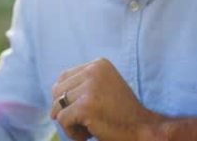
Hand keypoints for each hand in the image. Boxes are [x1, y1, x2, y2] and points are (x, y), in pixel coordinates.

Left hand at [50, 58, 166, 140]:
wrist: (143, 130)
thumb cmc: (121, 113)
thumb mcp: (103, 88)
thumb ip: (82, 84)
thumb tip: (53, 91)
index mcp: (98, 64)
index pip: (64, 77)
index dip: (66, 97)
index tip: (83, 110)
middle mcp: (93, 71)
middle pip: (57, 90)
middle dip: (65, 110)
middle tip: (85, 121)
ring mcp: (89, 88)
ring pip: (57, 106)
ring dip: (69, 122)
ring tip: (87, 129)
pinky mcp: (85, 106)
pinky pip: (63, 120)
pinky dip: (72, 132)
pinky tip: (89, 135)